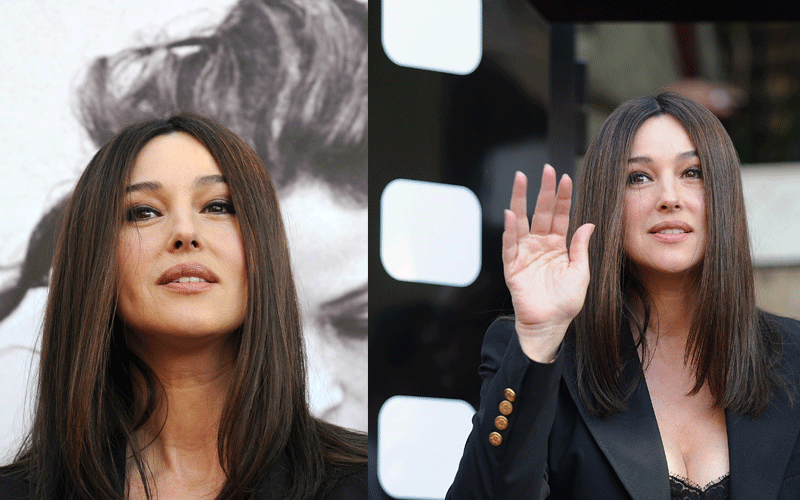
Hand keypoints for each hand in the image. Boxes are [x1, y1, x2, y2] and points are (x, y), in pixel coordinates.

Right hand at [502, 165, 594, 361]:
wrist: (550, 325)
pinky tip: (511, 213)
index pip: (559, 215)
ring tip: (520, 180)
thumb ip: (581, 248)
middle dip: (543, 190)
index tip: (566, 178)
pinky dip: (509, 229)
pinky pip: (510, 245)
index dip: (562, 198)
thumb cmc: (565, 302)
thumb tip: (587, 223)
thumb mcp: (581, 273)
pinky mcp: (513, 266)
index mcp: (557, 246)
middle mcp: (539, 245)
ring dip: (520, 200)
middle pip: (540, 212)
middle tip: (546, 169)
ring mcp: (525, 254)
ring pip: (521, 222)